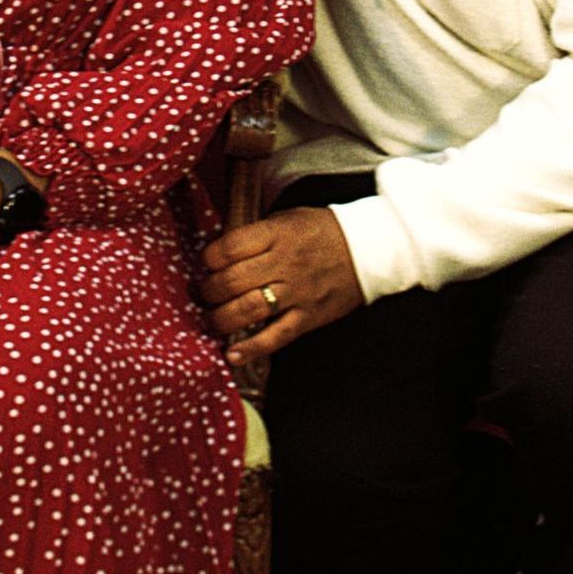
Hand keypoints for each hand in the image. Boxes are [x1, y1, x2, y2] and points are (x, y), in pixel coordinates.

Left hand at [200, 206, 363, 364]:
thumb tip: (217, 256)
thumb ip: (255, 234)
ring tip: (212, 320)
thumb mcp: (286, 219)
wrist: (368, 248)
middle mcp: (285, 263)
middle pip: (232, 281)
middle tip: (203, 294)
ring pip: (248, 310)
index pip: (229, 248)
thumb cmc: (320, 231)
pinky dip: (252, 348)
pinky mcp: (309, 317)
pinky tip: (232, 354)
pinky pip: (276, 337)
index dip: (208, 259)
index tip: (206, 264)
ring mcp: (297, 292)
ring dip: (221, 319)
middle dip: (208, 291)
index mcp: (276, 234)